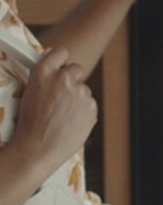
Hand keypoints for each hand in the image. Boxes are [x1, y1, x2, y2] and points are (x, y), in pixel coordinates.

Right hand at [13, 46, 96, 177]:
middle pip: (75, 68)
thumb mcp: (28, 93)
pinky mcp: (91, 106)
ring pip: (83, 89)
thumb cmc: (28, 125)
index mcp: (43, 72)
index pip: (60, 52)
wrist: (36, 152)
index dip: (60, 60)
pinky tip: (69, 123)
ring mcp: (80, 92)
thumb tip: (52, 52)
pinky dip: (82, 111)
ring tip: (61, 117)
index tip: (59, 68)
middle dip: (70, 79)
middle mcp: (63, 78)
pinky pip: (89, 104)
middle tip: (59, 97)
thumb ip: (44, 72)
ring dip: (76, 98)